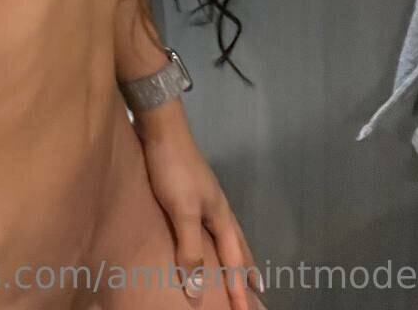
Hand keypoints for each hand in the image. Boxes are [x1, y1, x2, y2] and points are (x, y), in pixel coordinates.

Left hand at [134, 102, 262, 307]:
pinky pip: (206, 224)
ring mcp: (204, 196)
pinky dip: (212, 239)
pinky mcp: (188, 188)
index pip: (235, 260)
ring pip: (224, 233)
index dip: (239, 287)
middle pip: (238, 245)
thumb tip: (198, 291)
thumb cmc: (174, 170)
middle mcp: (218, 208)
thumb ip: (190, 249)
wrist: (160, 127)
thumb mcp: (182, 211)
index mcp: (221, 216)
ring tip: (236, 268)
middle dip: (247, 270)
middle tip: (257, 291)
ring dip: (233, 254)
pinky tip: (201, 237)